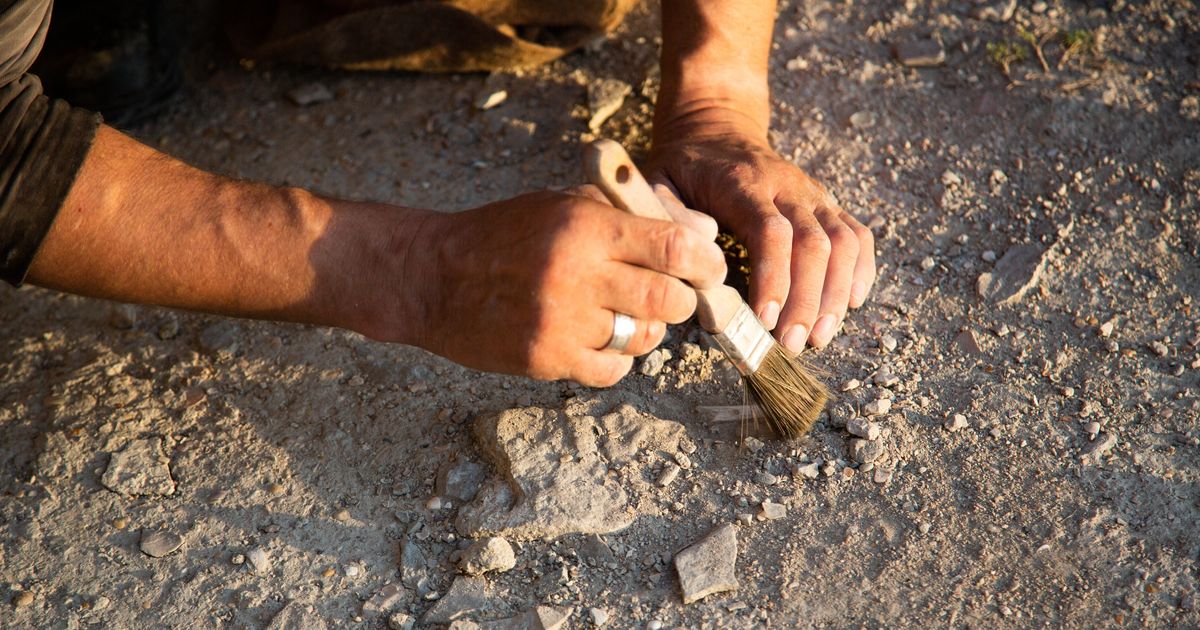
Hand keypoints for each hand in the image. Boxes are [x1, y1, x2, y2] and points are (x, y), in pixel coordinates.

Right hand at [380, 188, 725, 385]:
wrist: (432, 276)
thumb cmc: (503, 234)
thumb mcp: (562, 205)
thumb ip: (630, 215)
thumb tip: (703, 237)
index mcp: (585, 228)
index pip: (676, 248)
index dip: (706, 261)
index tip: (710, 267)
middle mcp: (578, 276)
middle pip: (671, 300)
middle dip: (681, 299)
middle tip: (670, 294)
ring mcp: (562, 323)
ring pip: (645, 339)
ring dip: (645, 329)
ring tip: (621, 313)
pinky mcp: (546, 359)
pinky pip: (613, 370)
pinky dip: (616, 358)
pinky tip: (596, 337)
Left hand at [648, 113, 875, 350]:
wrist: (716, 128)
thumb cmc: (683, 167)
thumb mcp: (658, 181)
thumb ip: (669, 215)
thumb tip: (699, 252)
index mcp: (742, 183)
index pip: (771, 231)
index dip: (773, 278)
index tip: (764, 320)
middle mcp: (787, 186)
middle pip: (814, 244)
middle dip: (807, 300)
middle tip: (791, 345)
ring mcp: (812, 194)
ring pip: (843, 242)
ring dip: (836, 293)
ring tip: (819, 337)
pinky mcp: (827, 203)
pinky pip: (857, 235)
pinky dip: (861, 270)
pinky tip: (852, 304)